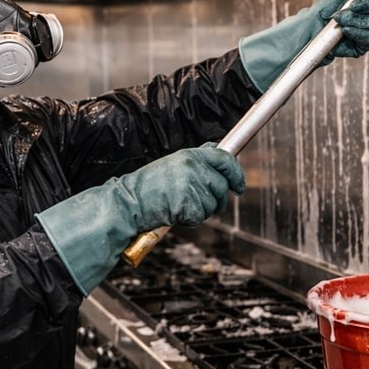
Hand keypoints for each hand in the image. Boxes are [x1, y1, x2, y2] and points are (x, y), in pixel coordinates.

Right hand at [124, 144, 244, 229]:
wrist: (130, 202)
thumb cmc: (148, 186)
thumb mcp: (172, 164)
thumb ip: (196, 159)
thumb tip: (217, 148)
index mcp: (190, 155)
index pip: (224, 158)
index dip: (236, 173)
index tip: (239, 185)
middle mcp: (193, 167)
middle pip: (222, 186)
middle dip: (218, 200)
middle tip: (204, 205)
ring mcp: (191, 186)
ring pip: (213, 204)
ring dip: (201, 211)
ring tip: (180, 206)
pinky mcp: (188, 204)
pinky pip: (200, 216)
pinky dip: (190, 220)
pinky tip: (175, 213)